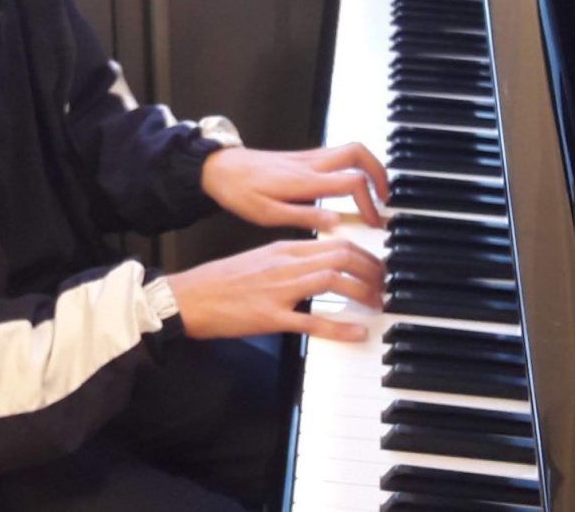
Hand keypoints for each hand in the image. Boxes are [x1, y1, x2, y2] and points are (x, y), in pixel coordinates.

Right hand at [166, 239, 383, 341]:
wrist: (189, 296)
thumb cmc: (221, 282)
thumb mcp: (260, 259)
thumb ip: (290, 260)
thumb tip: (319, 264)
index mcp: (284, 248)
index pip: (336, 243)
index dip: (365, 255)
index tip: (378, 267)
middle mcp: (286, 264)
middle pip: (342, 257)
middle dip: (372, 270)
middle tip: (385, 285)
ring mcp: (279, 290)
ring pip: (333, 281)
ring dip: (362, 291)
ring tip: (378, 303)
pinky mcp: (270, 317)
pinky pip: (311, 319)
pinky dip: (339, 326)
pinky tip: (357, 331)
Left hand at [201, 143, 389, 230]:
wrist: (220, 168)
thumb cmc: (240, 192)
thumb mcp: (268, 214)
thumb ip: (304, 216)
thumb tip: (337, 222)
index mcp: (304, 181)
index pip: (352, 182)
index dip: (369, 202)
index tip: (374, 221)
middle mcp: (311, 164)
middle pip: (359, 154)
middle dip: (380, 174)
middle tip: (385, 199)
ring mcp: (309, 157)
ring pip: (352, 150)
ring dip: (370, 168)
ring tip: (375, 193)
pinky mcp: (305, 156)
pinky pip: (339, 154)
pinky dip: (355, 167)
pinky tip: (352, 187)